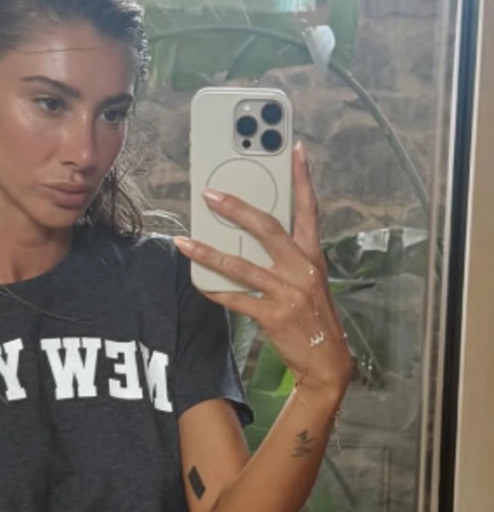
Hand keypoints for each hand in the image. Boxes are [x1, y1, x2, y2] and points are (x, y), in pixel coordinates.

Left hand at [175, 141, 351, 399]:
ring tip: (184, 242)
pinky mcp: (273, 315)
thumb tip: (252, 237)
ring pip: (242, 265)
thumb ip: (288, 257)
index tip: (296, 150)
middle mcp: (302, 268)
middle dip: (236, 208)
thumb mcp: (310, 280)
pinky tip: (198, 282)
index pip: (309, 209)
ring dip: (209, 252)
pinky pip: (236, 299)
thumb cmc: (314, 318)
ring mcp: (288, 292)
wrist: (327, 361)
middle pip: (267, 228)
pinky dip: (215, 290)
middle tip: (210, 194)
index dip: (303, 179)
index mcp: (313, 255)